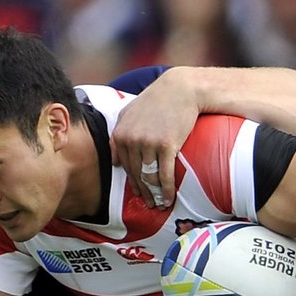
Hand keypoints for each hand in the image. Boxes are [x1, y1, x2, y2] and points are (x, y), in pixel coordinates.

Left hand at [110, 73, 198, 209]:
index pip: (126, 167)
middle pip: (137, 175)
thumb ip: (119, 135)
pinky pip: (164, 174)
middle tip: (150, 206)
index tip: (140, 195)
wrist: (180, 90)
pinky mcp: (166, 145)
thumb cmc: (157, 101)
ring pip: (149, 177)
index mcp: (120, 134)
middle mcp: (131, 140)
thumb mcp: (129, 114)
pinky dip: (166, 190)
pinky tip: (169, 199)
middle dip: (144, 193)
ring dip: (155, 195)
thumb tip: (115, 161)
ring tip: (160, 205)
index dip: (134, 184)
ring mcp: (148, 143)